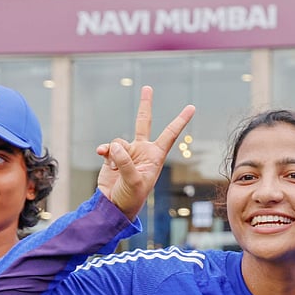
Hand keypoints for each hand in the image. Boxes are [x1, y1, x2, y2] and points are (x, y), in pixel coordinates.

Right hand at [95, 86, 195, 218]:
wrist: (114, 206)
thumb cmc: (131, 198)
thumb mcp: (133, 182)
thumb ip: (125, 163)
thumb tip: (115, 145)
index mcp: (155, 156)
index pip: (170, 134)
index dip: (180, 120)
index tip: (191, 107)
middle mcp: (143, 151)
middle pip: (144, 122)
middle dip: (145, 105)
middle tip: (148, 88)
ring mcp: (127, 153)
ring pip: (119, 140)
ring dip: (114, 153)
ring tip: (115, 169)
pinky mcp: (113, 156)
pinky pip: (107, 147)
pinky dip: (104, 151)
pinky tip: (103, 158)